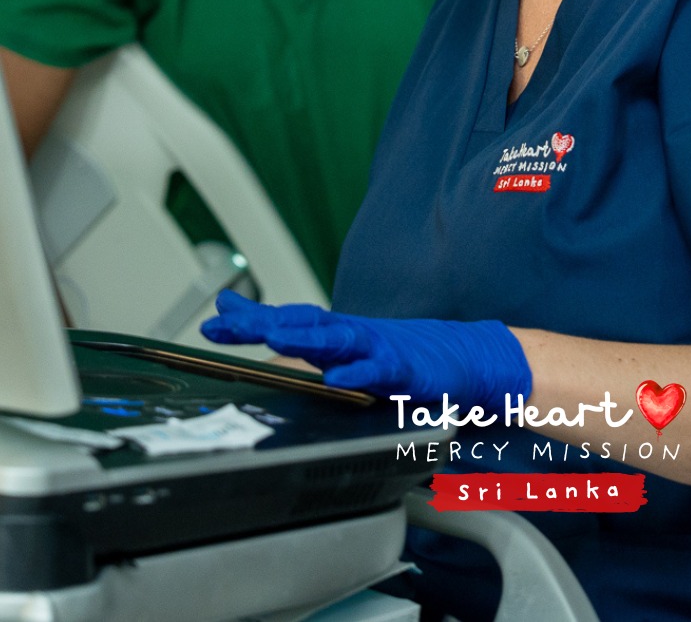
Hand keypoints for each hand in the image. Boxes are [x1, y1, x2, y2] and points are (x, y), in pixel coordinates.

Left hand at [201, 291, 531, 409]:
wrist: (468, 357)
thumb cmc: (409, 359)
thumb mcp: (357, 355)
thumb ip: (317, 352)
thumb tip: (269, 354)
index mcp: (341, 335)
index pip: (290, 320)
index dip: (252, 318)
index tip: (215, 317)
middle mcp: (356, 336)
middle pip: (304, 324)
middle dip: (264, 323)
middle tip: (227, 323)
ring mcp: (381, 350)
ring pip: (337, 341)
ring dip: (304, 338)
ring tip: (273, 337)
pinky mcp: (407, 372)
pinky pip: (379, 373)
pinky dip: (357, 375)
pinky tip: (337, 380)